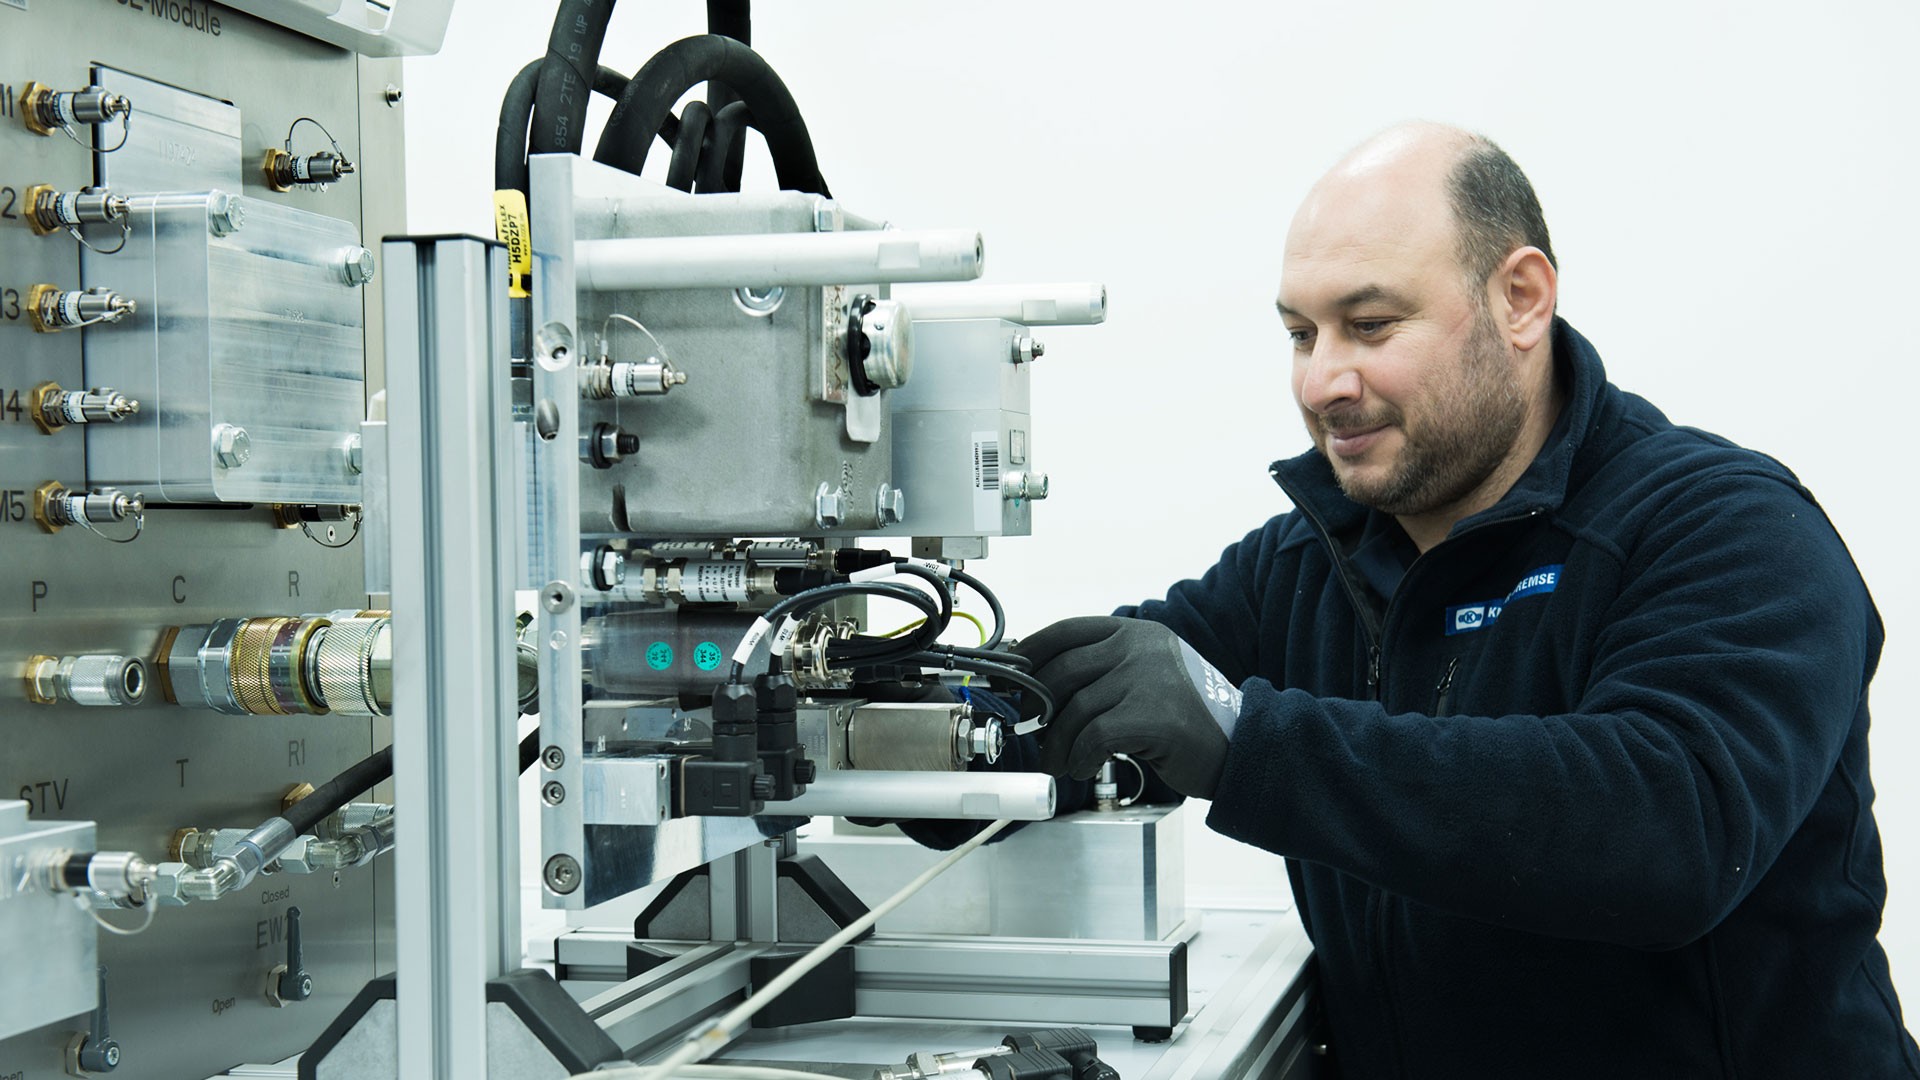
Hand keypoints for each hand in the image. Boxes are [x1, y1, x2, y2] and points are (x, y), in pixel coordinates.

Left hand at [1012, 616, 1241, 798]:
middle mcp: (1140, 648)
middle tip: (1033, 731)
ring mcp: (1148, 678)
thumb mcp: (1146, 678)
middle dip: (1037, 707)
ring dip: (1057, 744)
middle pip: (1062, 671)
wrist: (1239, 747)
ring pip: (1074, 710)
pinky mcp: (1154, 716)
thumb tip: (1039, 688)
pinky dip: (1080, 757)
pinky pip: (1095, 737)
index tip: (1010, 676)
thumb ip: (1103, 672)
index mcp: (1135, 633)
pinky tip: (1083, 767)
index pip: (1066, 631)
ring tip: (1059, 762)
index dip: (1030, 653)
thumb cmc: (1185, 718)